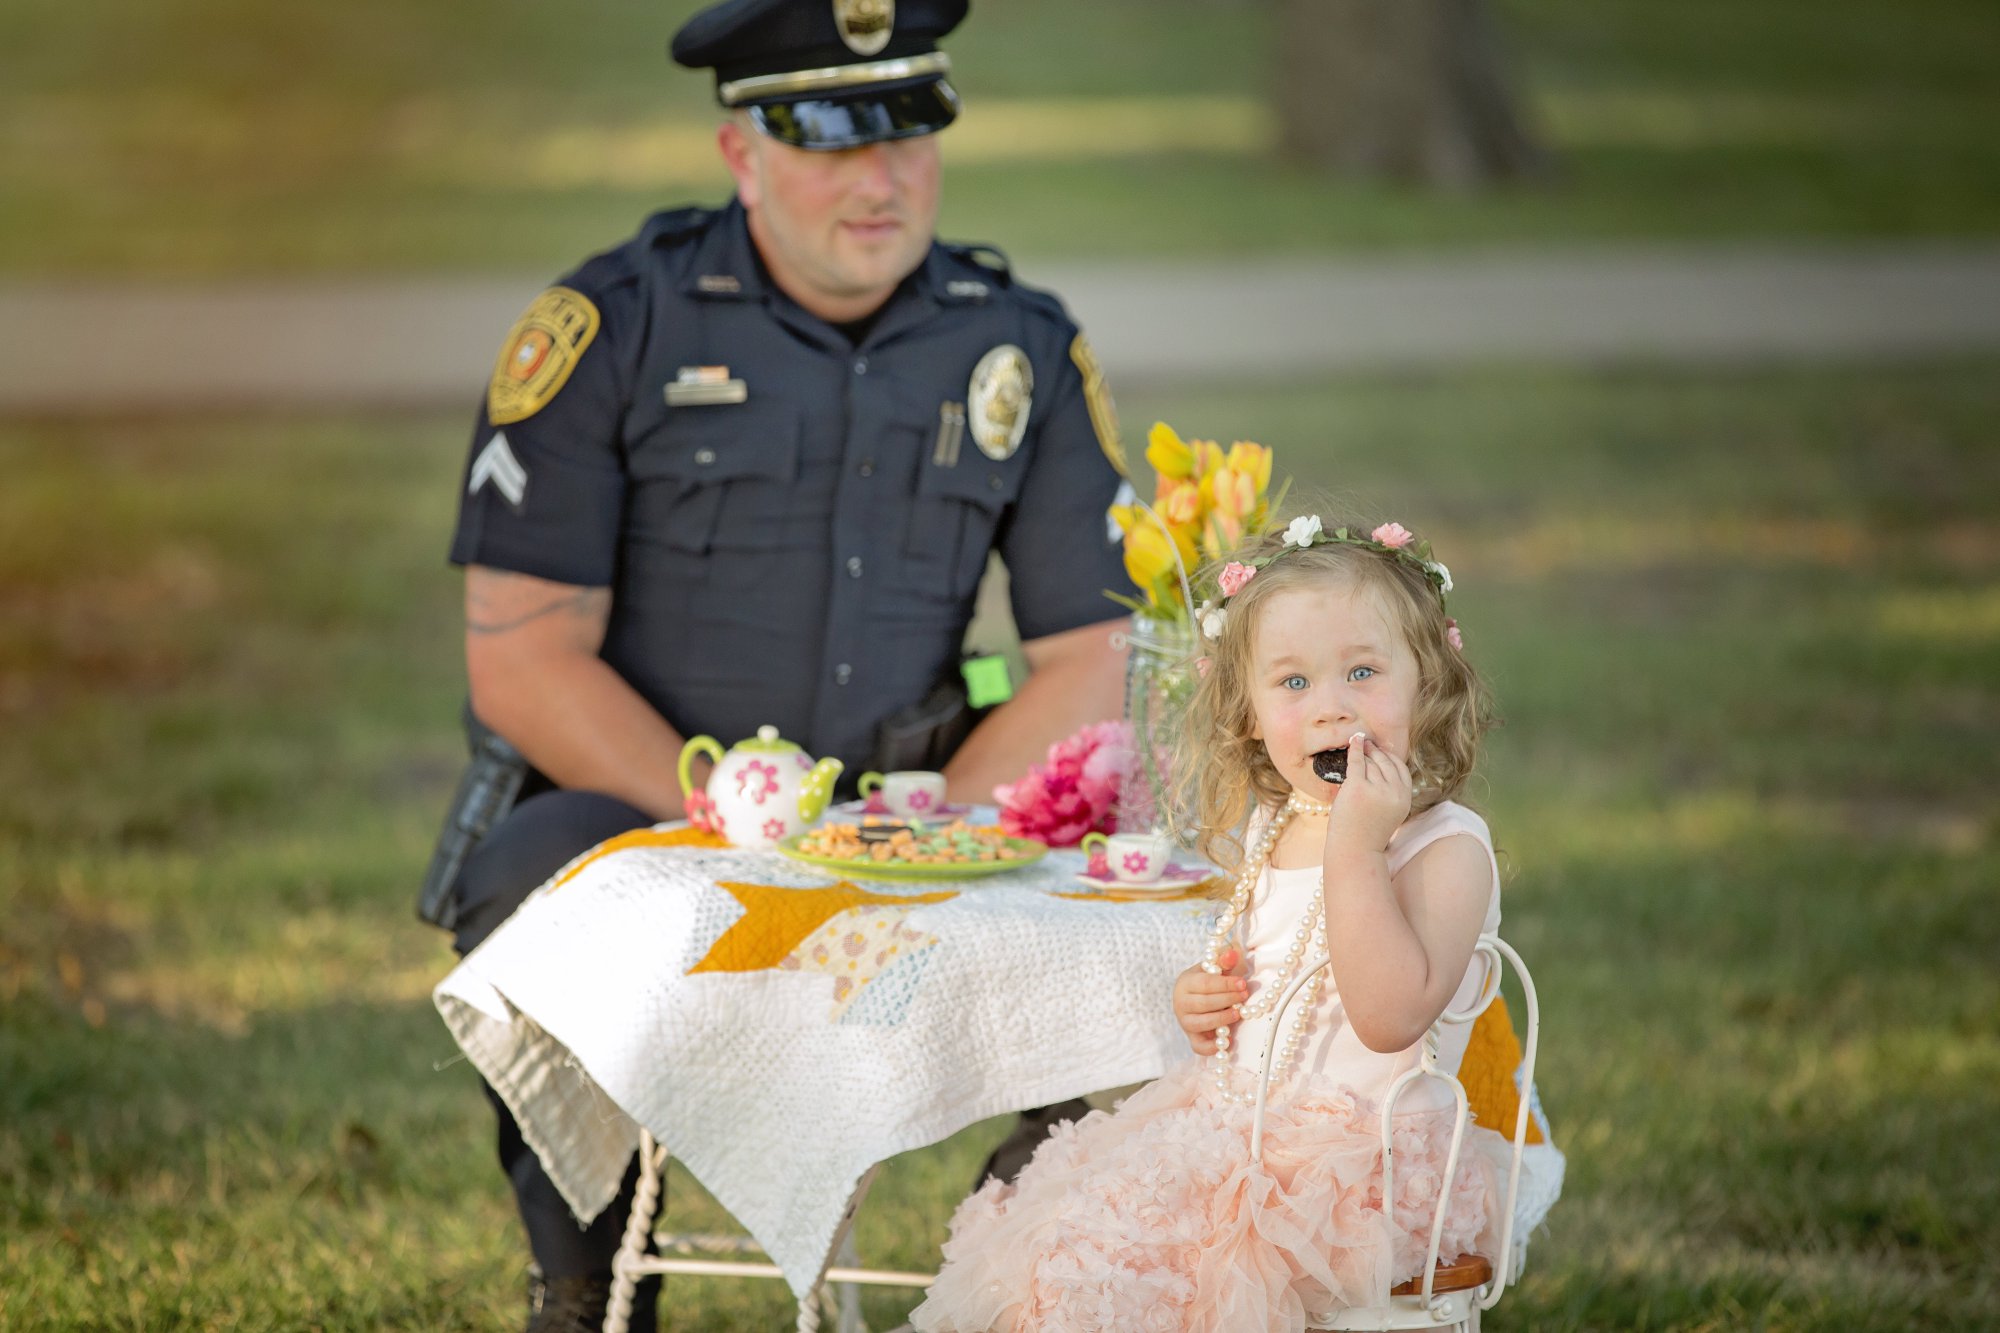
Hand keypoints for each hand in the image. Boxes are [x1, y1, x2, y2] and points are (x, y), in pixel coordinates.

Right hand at [1173, 946, 1248, 1055]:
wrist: (1196, 997)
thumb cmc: (1208, 982)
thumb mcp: (1214, 969)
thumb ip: (1224, 962)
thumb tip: (1233, 954)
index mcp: (1185, 982)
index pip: (1205, 984)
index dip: (1225, 984)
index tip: (1242, 983)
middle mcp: (1180, 1003)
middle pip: (1203, 1004)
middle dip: (1226, 999)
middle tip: (1244, 996)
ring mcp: (1184, 1022)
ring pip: (1201, 1023)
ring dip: (1221, 1019)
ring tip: (1238, 1013)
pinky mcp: (1191, 1038)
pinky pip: (1198, 1046)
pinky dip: (1211, 1047)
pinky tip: (1227, 1040)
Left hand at [1327, 734, 1411, 853]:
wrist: (1355, 851)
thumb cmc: (1368, 833)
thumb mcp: (1389, 812)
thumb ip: (1390, 792)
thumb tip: (1380, 766)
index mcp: (1405, 798)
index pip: (1401, 769)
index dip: (1391, 758)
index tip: (1382, 751)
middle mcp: (1394, 792)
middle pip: (1386, 763)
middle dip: (1377, 752)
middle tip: (1368, 743)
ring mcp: (1376, 789)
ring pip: (1371, 763)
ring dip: (1364, 753)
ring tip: (1359, 745)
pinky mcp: (1357, 787)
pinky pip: (1357, 761)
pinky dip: (1355, 749)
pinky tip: (1353, 740)